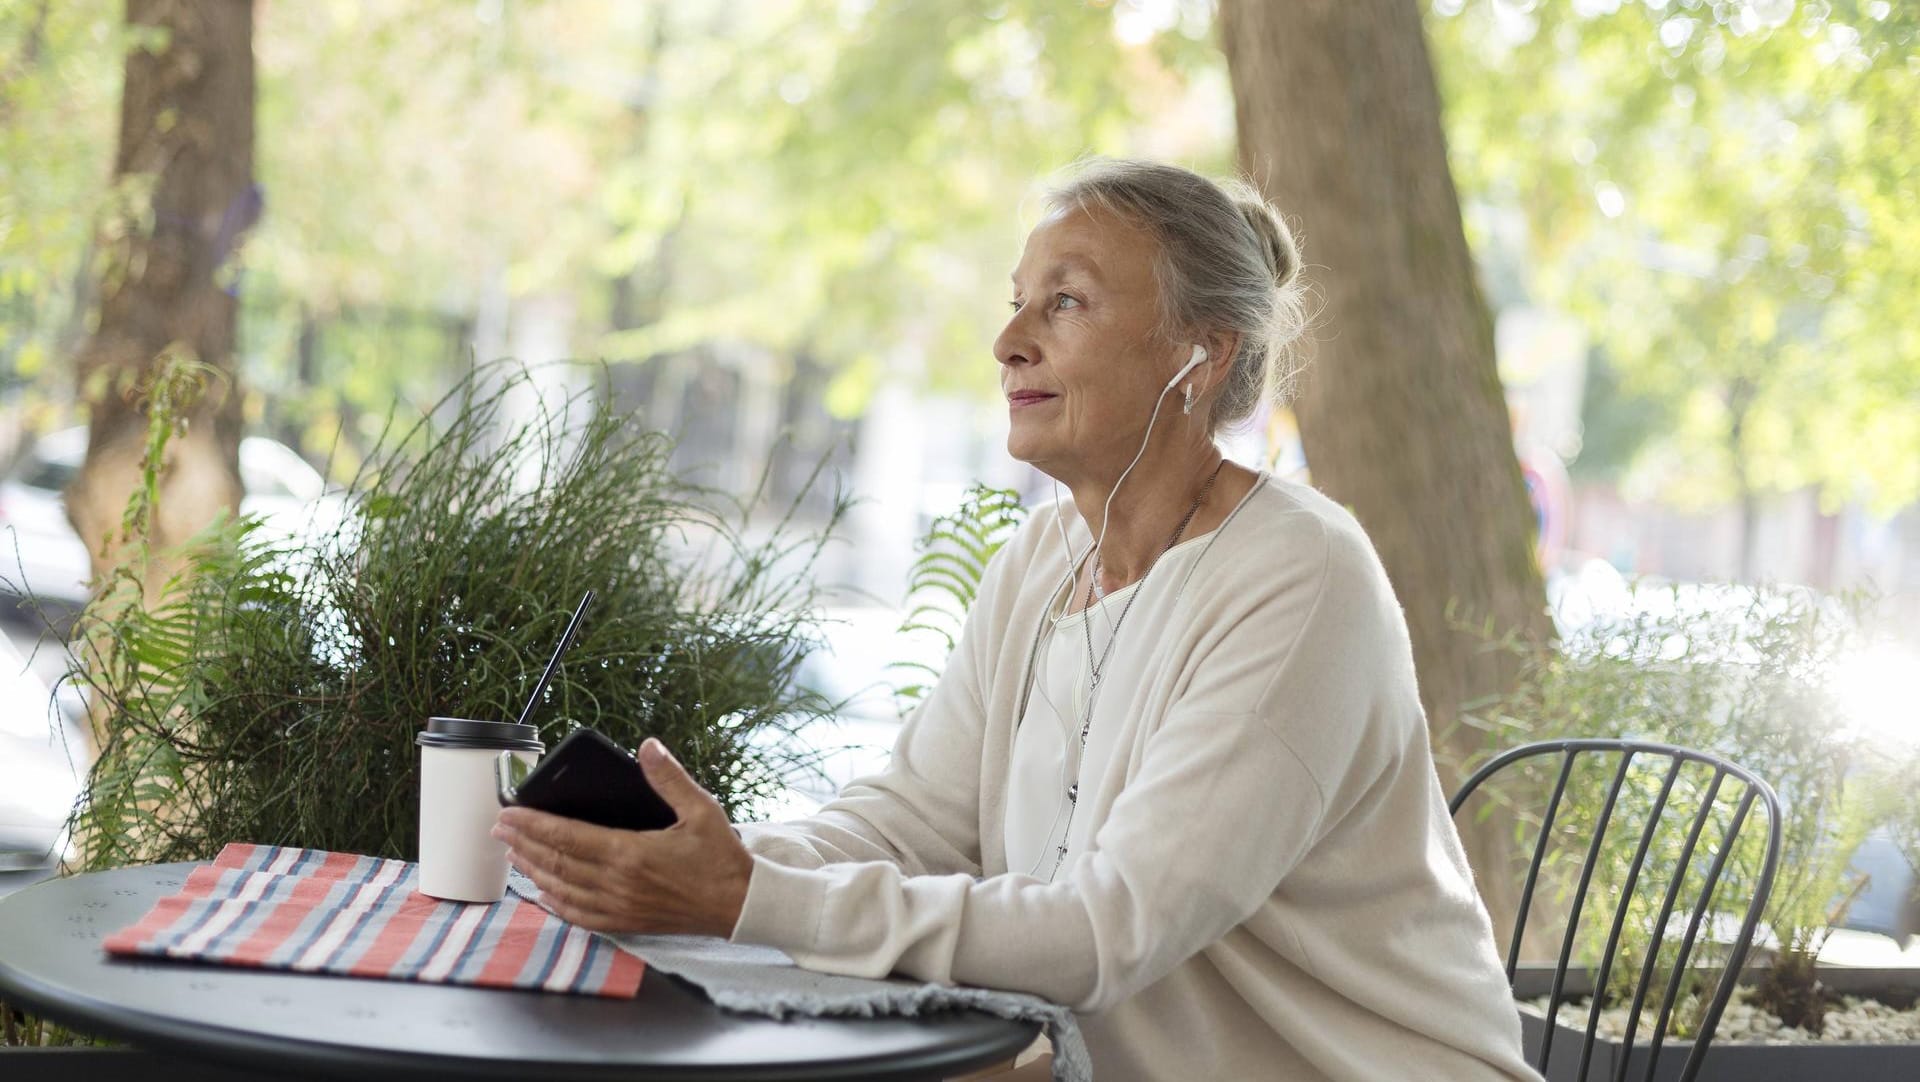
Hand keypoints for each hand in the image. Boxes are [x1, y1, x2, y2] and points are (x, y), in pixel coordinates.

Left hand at [492, 737, 752, 937]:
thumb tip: (648, 746)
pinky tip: (543, 893)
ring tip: (513, 855)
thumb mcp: (701, 809)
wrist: (738, 904)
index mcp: (631, 853)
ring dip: (533, 870)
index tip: (508, 813)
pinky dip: (555, 904)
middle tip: (500, 829)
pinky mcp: (625, 922)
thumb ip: (670, 778)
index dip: (533, 824)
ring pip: (561, 889)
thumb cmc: (721, 858)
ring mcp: (618, 906)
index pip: (567, 836)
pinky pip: (579, 915)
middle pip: (556, 862)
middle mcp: (617, 883)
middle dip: (523, 844)